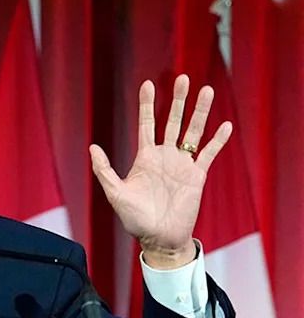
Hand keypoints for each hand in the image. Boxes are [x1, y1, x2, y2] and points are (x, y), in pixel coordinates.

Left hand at [89, 74, 231, 268]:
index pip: (147, 124)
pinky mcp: (197, 176)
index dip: (147, 105)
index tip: (148, 84)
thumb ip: (104, 171)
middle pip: (172, 121)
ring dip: (199, 112)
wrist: (158, 238)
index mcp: (145, 158)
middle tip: (181, 78)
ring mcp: (182, 165)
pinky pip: (208, 154)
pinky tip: (225, 125)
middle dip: (177, 100)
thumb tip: (92, 147)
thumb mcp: (116, 194)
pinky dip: (217, 140)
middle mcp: (164, 157)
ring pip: (192, 132)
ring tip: (206, 90)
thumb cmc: (135, 219)